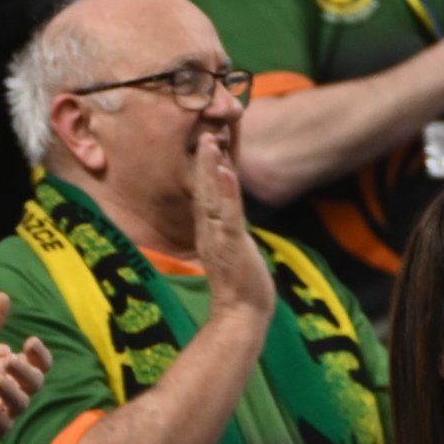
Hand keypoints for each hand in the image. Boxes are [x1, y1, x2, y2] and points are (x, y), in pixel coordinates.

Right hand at [192, 136, 275, 319]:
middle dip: (202, 158)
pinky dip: (226, 191)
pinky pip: (227, 213)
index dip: (205, 167)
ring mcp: (218, 236)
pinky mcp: (230, 244)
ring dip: (209, 167)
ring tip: (208, 140)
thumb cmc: (241, 287)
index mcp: (209, 230)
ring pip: (211, 195)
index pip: (205, 193)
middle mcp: (209, 229)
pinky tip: (226, 171)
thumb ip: (228, 234)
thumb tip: (229, 222)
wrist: (241, 315)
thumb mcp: (233, 252)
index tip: (207, 140)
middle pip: (202, 188)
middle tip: (202, 128)